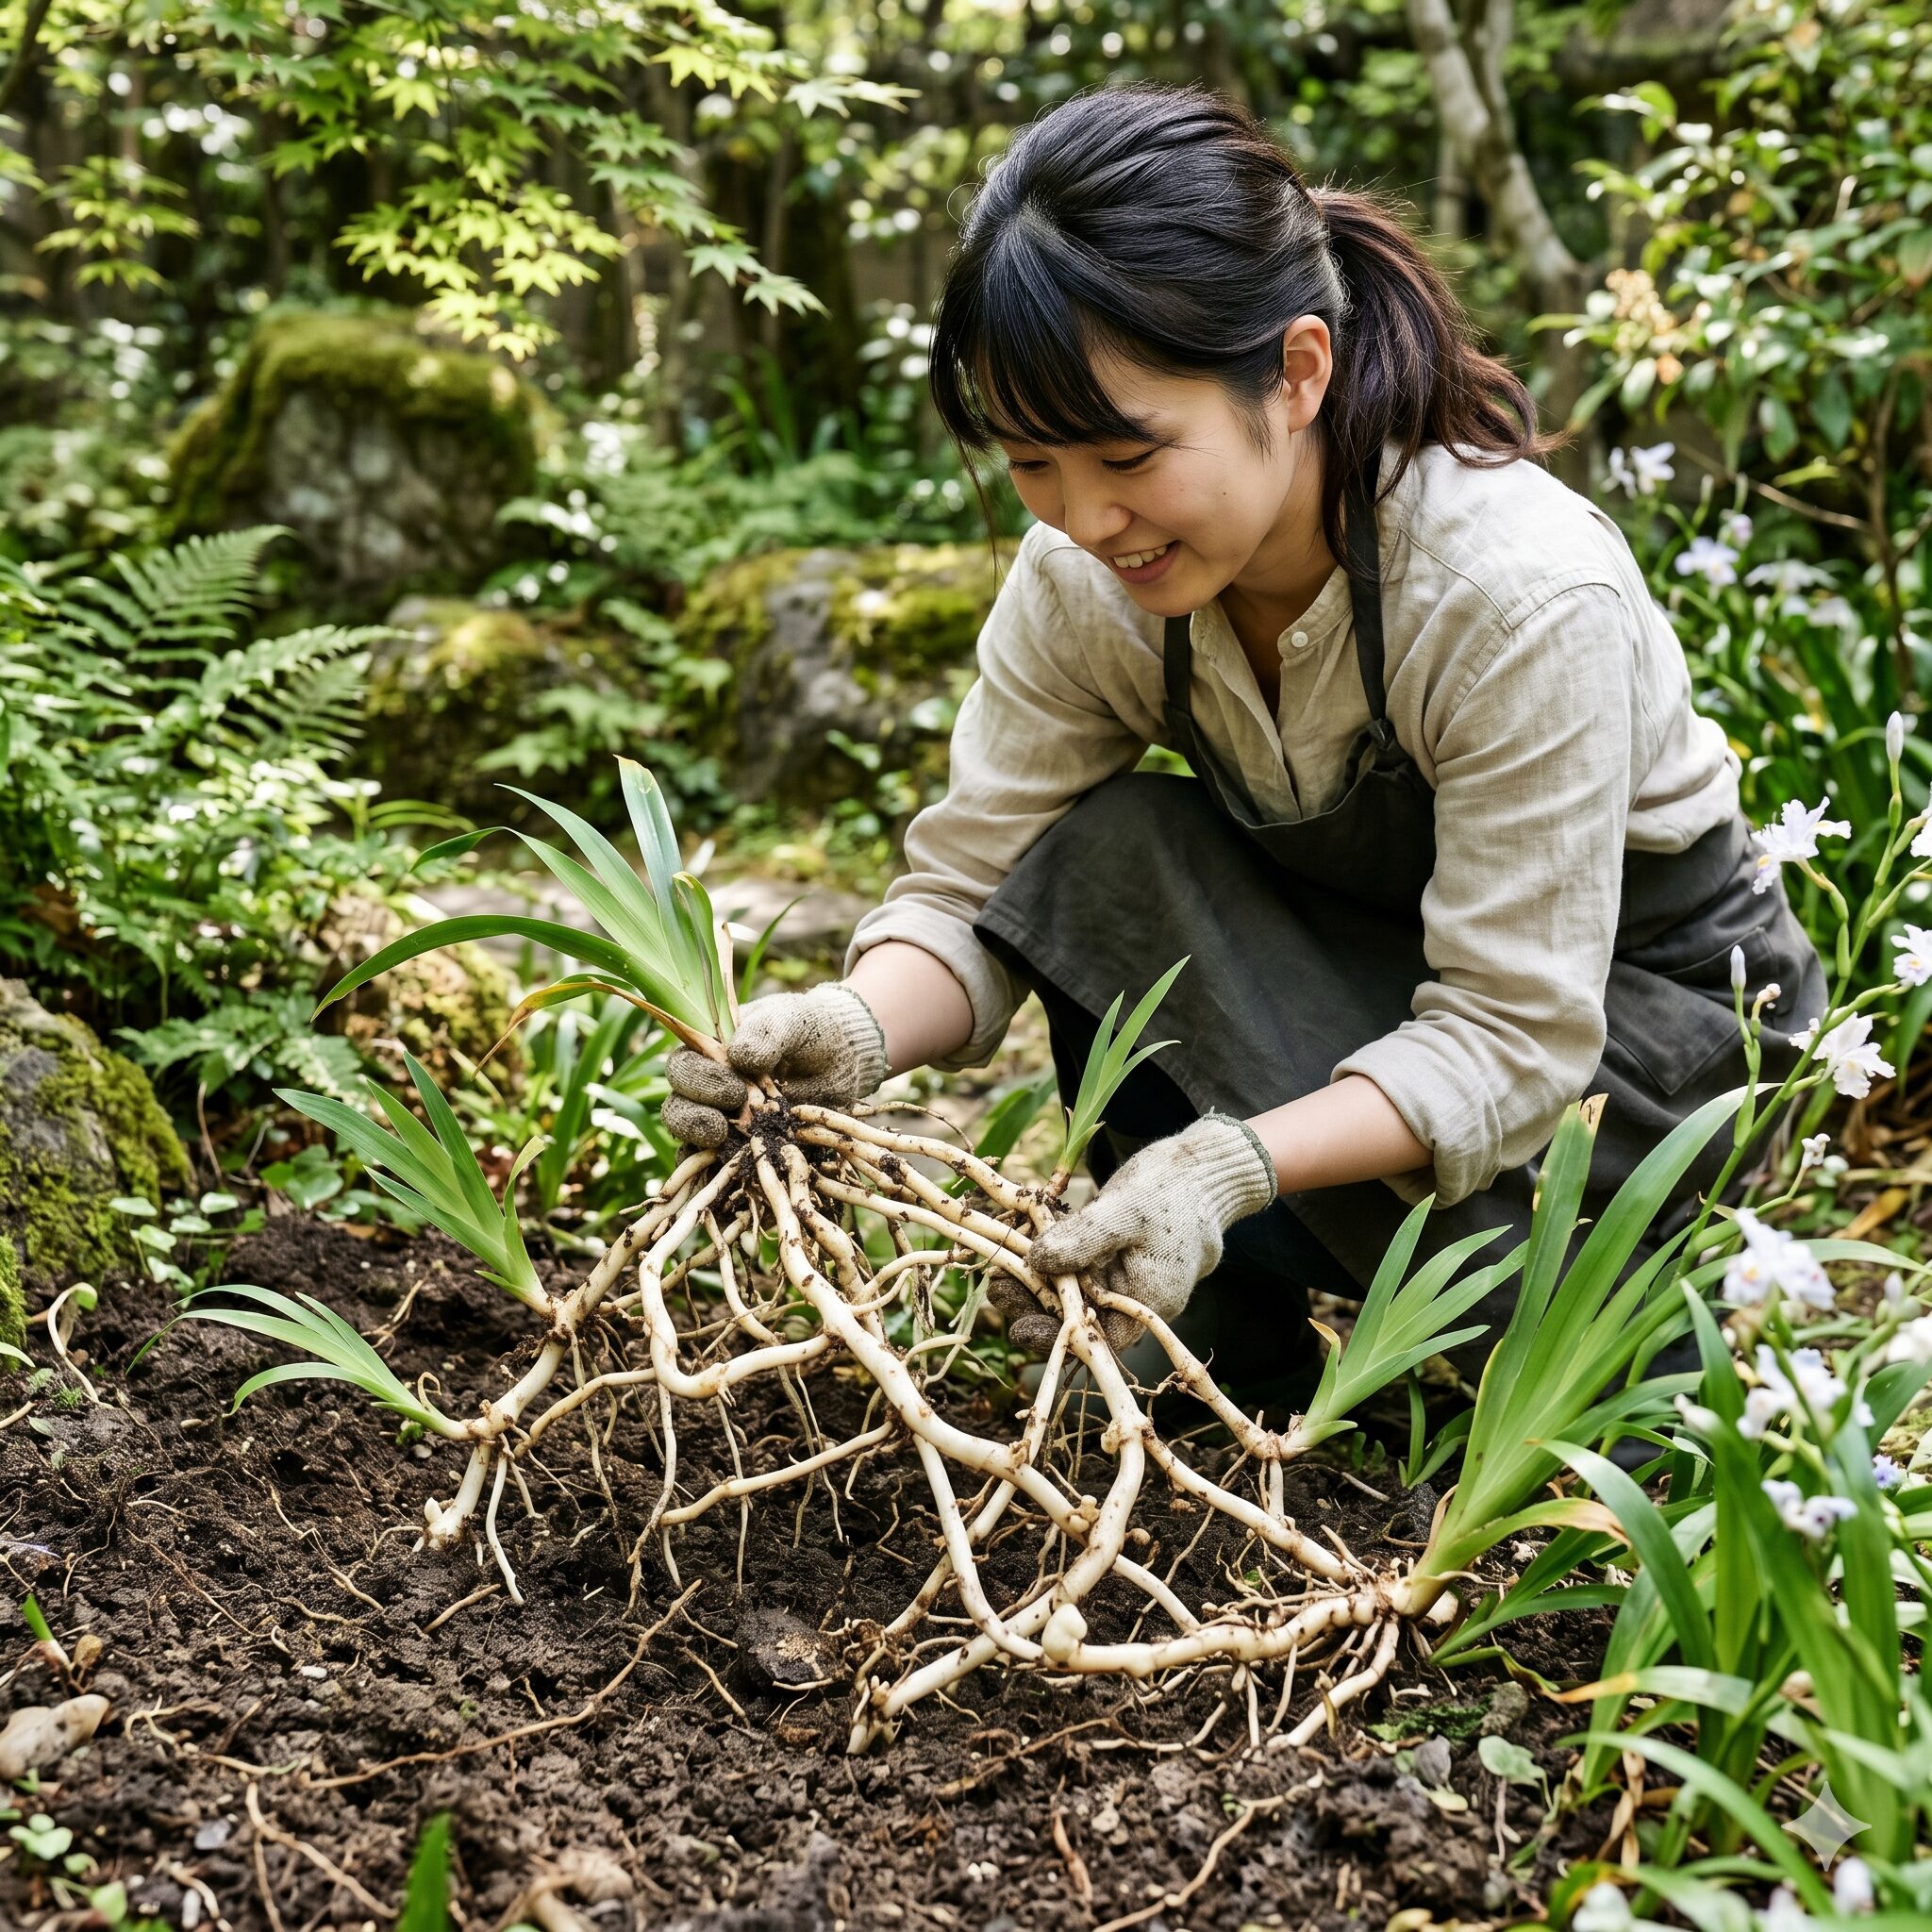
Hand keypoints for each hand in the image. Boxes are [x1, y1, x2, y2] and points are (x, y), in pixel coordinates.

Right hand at [660, 983, 888, 1147]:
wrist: (845, 1059)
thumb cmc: (811, 1030)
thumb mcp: (791, 1021)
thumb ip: (765, 1033)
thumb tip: (738, 1056)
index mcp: (710, 1051)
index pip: (681, 1067)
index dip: (697, 1081)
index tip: (734, 1090)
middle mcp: (708, 1087)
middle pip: (677, 1107)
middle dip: (695, 1118)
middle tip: (730, 1121)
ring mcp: (724, 1119)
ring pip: (690, 1139)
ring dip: (702, 1145)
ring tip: (728, 1143)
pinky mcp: (742, 1147)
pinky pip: (714, 1165)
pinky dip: (714, 1170)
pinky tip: (731, 1168)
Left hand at [996, 1115, 1277, 1352]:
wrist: (1203, 1165)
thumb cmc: (1174, 1188)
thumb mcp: (1127, 1212)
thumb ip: (1084, 1239)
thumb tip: (1036, 1262)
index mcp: (1149, 1301)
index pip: (1099, 1338)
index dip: (1057, 1338)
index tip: (1019, 1327)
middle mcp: (1133, 1295)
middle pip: (1078, 1316)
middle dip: (1035, 1305)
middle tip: (997, 1287)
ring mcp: (1121, 1273)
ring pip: (1071, 1289)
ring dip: (1034, 1281)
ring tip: (1000, 1268)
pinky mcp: (1110, 1250)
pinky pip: (1073, 1262)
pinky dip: (1047, 1256)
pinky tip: (1019, 1245)